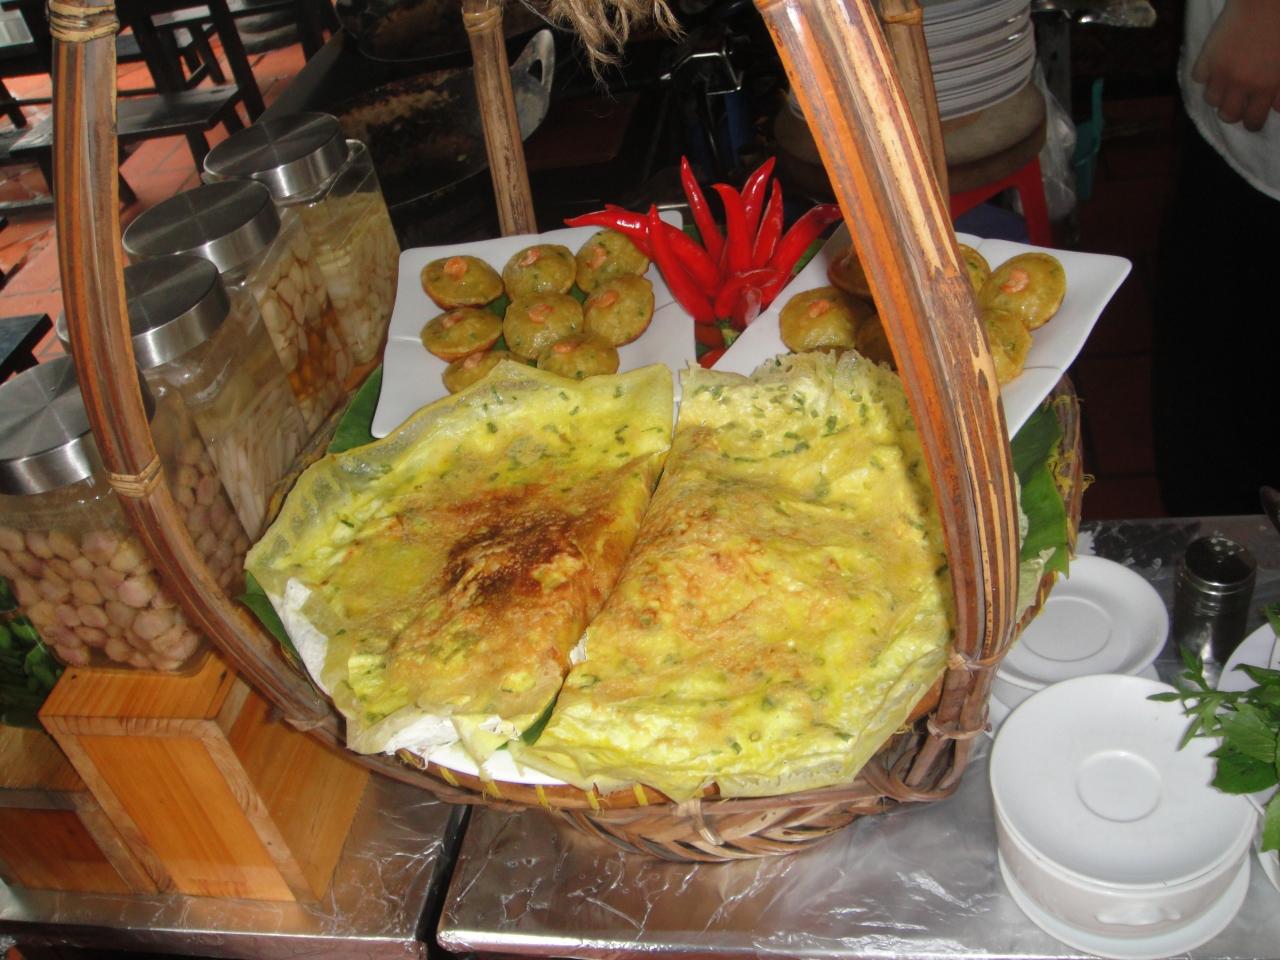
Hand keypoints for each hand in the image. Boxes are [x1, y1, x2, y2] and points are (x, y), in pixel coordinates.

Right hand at [1192, 0, 1279, 130]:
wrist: (1264, 0)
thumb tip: (1275, 107)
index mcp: (1265, 87)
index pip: (1253, 121)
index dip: (1253, 123)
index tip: (1253, 119)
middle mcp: (1240, 85)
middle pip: (1228, 115)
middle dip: (1234, 112)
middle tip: (1239, 103)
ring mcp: (1220, 72)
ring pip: (1210, 100)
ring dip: (1219, 95)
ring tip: (1226, 84)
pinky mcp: (1206, 58)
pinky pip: (1199, 77)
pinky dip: (1206, 75)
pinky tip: (1215, 66)